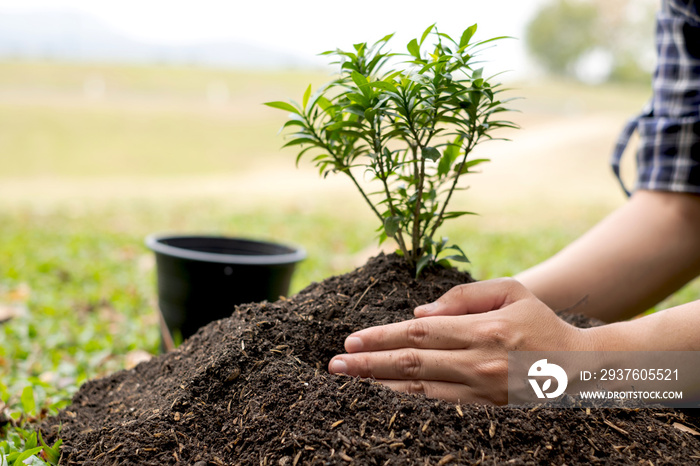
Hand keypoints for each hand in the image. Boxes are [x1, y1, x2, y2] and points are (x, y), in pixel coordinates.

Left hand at [328, 278, 592, 403]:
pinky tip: (384, 392)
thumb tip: (420, 313)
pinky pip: (437, 402)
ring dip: (379, 383)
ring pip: (419, 387)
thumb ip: (465, 296)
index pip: (419, 334)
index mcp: (483, 329)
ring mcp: (481, 389)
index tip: (352, 339)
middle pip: (411, 363)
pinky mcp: (485, 406)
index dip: (382, 337)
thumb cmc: (540, 321)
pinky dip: (406, 397)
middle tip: (336, 365)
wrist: (579, 366)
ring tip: (350, 378)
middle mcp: (479, 361)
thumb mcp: (511, 291)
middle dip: (368, 363)